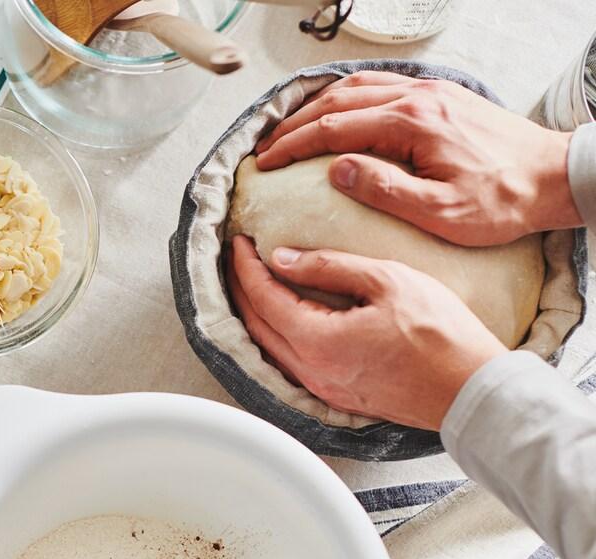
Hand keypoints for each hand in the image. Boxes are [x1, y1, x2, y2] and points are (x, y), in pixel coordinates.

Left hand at [226, 235, 505, 430]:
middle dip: (242, 289)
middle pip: (255, 326)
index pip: (262, 298)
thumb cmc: (441, 334)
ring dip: (256, 314)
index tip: (240, 242)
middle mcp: (310, 371)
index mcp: (317, 342)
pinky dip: (277, 335)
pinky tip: (284, 318)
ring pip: (269, 347)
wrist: (471, 390)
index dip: (246, 267)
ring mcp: (322, 388)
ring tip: (254, 283)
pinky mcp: (336, 395)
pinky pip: (290, 362)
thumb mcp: (387, 281)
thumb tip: (283, 259)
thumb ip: (330, 267)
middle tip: (238, 259)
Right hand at [254, 72, 579, 245]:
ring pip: (357, 86)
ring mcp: (431, 91)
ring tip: (290, 129)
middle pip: (338, 101)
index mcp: (413, 124)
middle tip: (265, 149)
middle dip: (294, 125)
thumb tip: (336, 169)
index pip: (333, 129)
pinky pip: (381, 84)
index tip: (264, 164)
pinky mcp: (441, 95)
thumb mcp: (441, 212)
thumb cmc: (502, 202)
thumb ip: (385, 189)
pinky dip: (347, 95)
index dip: (292, 146)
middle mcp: (418, 98)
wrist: (555, 176)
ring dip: (317, 106)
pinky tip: (336, 111)